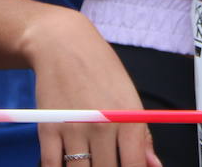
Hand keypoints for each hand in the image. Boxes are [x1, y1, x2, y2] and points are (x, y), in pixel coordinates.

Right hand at [29, 9, 161, 166]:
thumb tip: (153, 166)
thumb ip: (141, 136)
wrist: (65, 46)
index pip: (135, 164)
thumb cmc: (102, 72)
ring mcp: (73, 130)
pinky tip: (68, 163)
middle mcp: (102, 127)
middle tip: (107, 161)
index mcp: (128, 119)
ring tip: (91, 159)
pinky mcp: (47, 132)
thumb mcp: (130, 99)